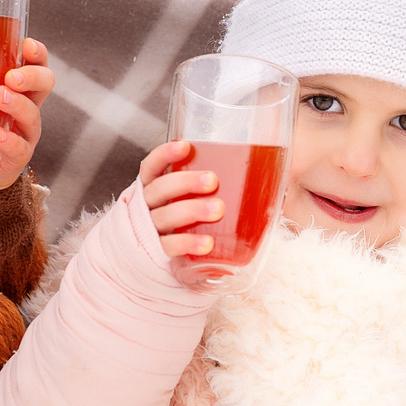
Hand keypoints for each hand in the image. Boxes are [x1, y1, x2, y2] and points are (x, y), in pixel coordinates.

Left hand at [0, 39, 54, 193]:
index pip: (36, 63)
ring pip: (33, 115)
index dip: (36, 52)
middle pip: (45, 83)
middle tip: (11, 75)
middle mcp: (25, 107)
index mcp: (15, 87)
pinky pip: (19, 148)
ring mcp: (24, 133)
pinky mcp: (16, 157)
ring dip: (18, 104)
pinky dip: (9, 141)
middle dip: (31, 75)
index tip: (26, 44)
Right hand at [136, 139, 225, 273]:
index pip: (152, 167)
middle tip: (212, 180)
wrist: (151, 259)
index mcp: (151, 189)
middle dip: (186, 182)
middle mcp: (147, 207)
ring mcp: (150, 230)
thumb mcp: (179, 202)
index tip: (185, 146)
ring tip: (217, 209)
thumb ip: (204, 189)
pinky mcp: (156, 252)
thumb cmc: (175, 223)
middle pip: (160, 189)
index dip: (165, 155)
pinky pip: (169, 246)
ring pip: (165, 216)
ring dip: (191, 210)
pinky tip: (207, 243)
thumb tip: (258, 178)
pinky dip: (187, 244)